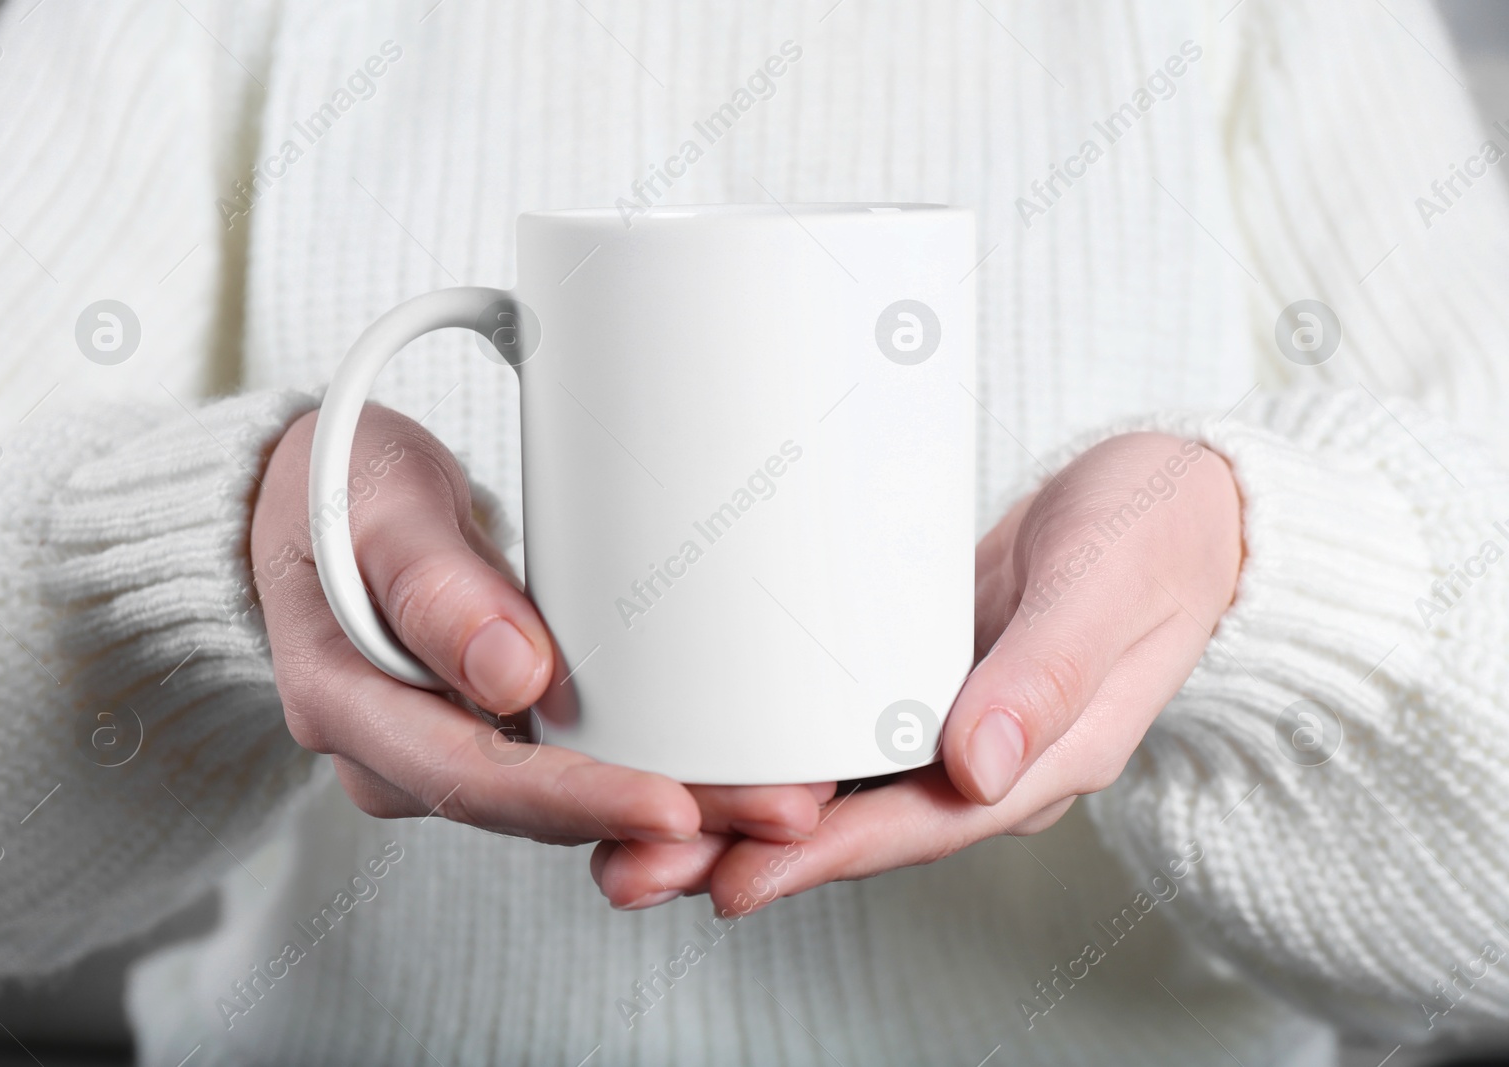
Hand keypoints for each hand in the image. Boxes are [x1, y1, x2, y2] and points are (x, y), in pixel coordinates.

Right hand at [253, 404, 828, 850]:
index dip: (583, 801)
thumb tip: (513, 678)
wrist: (308, 501)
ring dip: (672, 807)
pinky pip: (567, 767)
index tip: (679, 808)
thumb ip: (432, 584)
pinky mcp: (482, 731)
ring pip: (563, 800)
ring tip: (783, 800)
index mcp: (349, 707)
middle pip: (539, 808)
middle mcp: (396, 754)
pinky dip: (644, 772)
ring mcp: (440, 749)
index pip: (477, 779)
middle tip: (785, 810)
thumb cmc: (334, 488)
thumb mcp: (370, 503)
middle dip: (664, 818)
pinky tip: (724, 771)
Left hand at [590, 432, 1241, 912]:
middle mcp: (984, 759)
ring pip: (832, 789)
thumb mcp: (1108, 583)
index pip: (921, 823)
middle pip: (854, 825)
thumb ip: (1048, 672)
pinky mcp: (918, 680)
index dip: (825, 858)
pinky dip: (769, 751)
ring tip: (630, 838)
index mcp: (1041, 758)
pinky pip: (836, 733)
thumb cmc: (1157, 535)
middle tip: (630, 870)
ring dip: (737, 815)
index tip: (733, 878)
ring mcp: (948, 724)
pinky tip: (700, 756)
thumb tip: (977, 765)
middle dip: (743, 852)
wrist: (1179, 504)